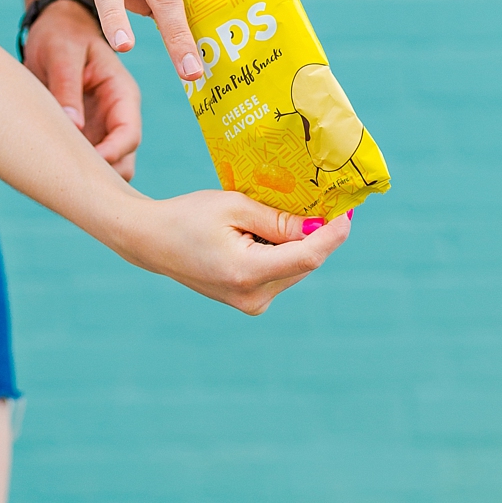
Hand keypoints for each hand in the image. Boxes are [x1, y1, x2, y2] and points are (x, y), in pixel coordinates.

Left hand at [22, 0, 140, 179]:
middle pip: (122, 161)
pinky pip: (84, 161)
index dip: (111, 154)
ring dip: (84, 173)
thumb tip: (74, 127)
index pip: (129, 134)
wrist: (53, 27)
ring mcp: (101, 127)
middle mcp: (116, 115)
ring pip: (105, 168)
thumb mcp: (62, 53)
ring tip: (52, 168)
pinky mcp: (84, 134)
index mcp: (121, 93)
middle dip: (100, 173)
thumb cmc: (61, 34)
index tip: (82, 163)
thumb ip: (67, 87)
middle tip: (63, 173)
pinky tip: (47, 164)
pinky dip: (70, 168)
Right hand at [119, 191, 351, 314]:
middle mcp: (253, 297)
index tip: (349, 212)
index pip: (308, 257)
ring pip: (294, 268)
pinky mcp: (249, 302)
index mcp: (247, 273)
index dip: (332, 235)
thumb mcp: (233, 206)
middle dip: (315, 233)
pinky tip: (266, 230)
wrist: (152, 241)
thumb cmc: (188, 216)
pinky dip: (282, 251)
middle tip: (321, 198)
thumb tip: (318, 225)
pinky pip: (279, 273)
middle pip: (304, 262)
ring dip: (296, 241)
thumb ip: (277, 219)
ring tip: (281, 210)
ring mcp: (251, 304)